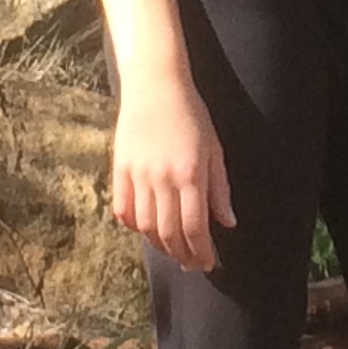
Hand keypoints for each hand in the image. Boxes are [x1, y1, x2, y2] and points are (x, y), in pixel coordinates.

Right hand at [111, 74, 235, 271]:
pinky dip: (134, 226)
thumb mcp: (214, 149)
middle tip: (191, 263)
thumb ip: (219, 188)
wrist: (155, 85)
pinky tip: (147, 229)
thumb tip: (227, 223)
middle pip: (169, 233)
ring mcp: (138, 174)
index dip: (201, 251)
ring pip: (145, 227)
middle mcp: (162, 178)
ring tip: (173, 249)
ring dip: (160, 245)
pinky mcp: (119, 169)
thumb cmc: (191, 114)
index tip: (207, 262)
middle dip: (182, 255)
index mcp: (190, 173)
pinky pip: (123, 210)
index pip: (195, 228)